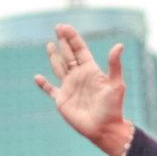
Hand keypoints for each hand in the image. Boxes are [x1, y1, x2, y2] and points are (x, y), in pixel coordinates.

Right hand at [34, 25, 131, 155]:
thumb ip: (114, 65)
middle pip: (69, 55)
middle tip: (58, 27)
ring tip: (49, 45)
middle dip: (63, 41)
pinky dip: (43, 84)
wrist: (105, 129)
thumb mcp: (116, 84)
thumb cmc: (113, 107)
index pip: (80, 50)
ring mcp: (70, 87)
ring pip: (59, 68)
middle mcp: (79, 77)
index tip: (65, 27)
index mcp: (91, 71)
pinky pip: (50, 90)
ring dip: (54, 57)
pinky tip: (37, 77)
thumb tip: (119, 45)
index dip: (72, 38)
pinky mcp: (62, 100)